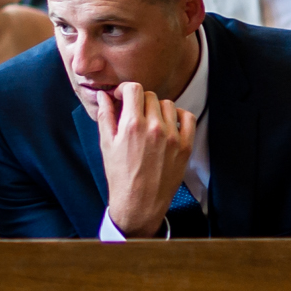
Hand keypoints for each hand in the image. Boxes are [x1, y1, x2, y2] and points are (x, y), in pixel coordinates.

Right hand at [95, 83, 195, 237]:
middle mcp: (154, 127)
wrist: (139, 202)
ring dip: (157, 108)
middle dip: (139, 101)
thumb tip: (103, 95)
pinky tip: (169, 123)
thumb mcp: (106, 144)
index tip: (122, 97)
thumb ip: (105, 115)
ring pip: (168, 104)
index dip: (125, 89)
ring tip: (150, 121)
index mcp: (132, 125)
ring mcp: (172, 136)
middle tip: (134, 113)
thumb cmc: (120, 175)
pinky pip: (187, 118)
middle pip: (149, 96)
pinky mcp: (185, 145)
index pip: (133, 89)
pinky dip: (178, 115)